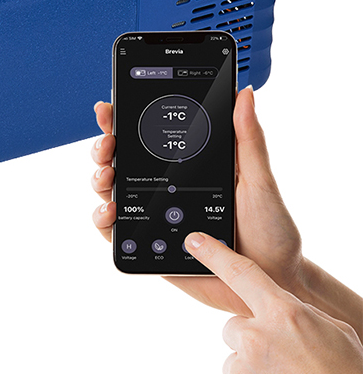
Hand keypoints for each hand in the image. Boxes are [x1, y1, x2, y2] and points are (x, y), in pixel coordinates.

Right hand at [91, 87, 305, 315]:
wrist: (274, 280)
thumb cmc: (270, 230)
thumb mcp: (259, 179)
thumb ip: (247, 137)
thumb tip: (243, 93)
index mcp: (187, 165)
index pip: (147, 136)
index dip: (122, 120)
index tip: (110, 109)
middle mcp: (164, 187)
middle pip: (120, 159)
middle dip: (104, 146)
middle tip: (108, 144)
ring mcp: (154, 215)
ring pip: (112, 191)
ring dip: (100, 179)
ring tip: (108, 176)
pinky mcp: (149, 245)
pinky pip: (116, 232)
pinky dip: (103, 220)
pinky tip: (109, 211)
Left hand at [186, 232, 362, 373]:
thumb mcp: (332, 332)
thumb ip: (294, 313)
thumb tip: (270, 308)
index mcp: (283, 314)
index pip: (240, 273)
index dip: (213, 253)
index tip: (194, 241)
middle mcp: (255, 338)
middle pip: (235, 329)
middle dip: (254, 344)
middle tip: (285, 367)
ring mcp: (240, 372)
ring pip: (234, 363)